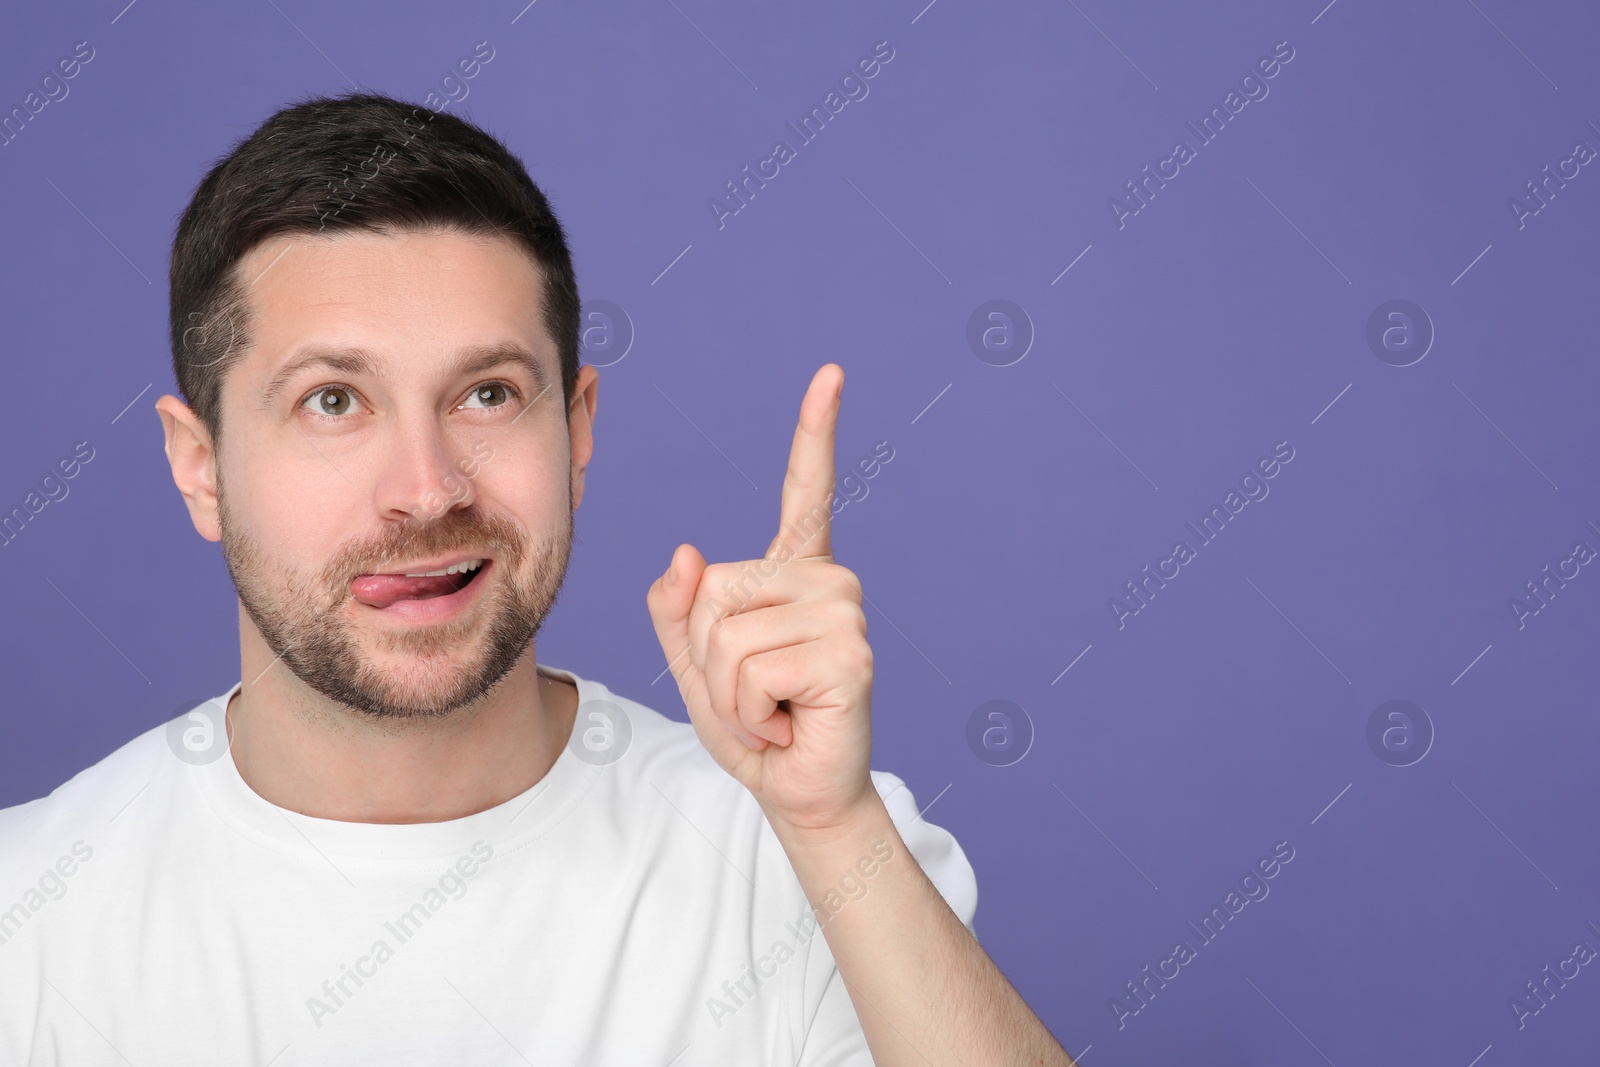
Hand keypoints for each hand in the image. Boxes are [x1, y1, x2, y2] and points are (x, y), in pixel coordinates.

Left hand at [646, 363, 874, 832]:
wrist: (797, 791)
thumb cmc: (753, 725)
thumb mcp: (694, 664)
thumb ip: (677, 610)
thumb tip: (687, 551)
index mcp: (796, 572)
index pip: (807, 490)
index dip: (815, 432)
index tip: (831, 374)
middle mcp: (829, 582)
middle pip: (715, 592)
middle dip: (709, 658)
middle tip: (756, 692)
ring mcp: (844, 614)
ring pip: (727, 634)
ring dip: (729, 691)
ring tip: (774, 707)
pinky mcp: (848, 655)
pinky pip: (750, 669)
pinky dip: (748, 710)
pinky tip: (788, 721)